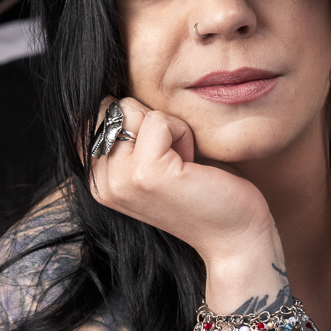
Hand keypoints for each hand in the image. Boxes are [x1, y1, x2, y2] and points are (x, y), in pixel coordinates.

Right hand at [90, 97, 280, 271]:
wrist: (233, 235)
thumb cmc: (202, 190)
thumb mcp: (153, 161)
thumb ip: (127, 137)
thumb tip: (113, 95)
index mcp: (98, 180)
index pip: (97, 115)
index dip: (136, 120)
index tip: (160, 153)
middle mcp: (101, 183)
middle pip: (114, 108)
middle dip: (151, 120)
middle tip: (175, 158)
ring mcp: (122, 180)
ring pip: (133, 110)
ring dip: (170, 127)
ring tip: (183, 162)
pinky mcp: (148, 173)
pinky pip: (160, 121)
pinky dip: (183, 133)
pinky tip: (192, 165)